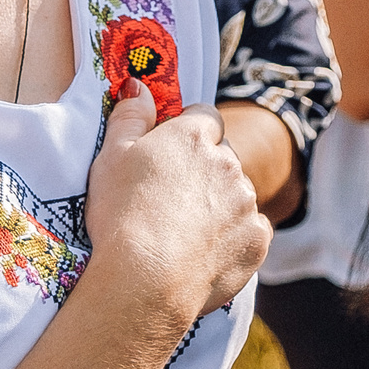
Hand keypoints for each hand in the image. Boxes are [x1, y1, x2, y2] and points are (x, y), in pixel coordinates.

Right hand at [83, 85, 271, 352]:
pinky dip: (234, 238)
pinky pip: (251, 231)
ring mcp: (247, 203)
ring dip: (220, 205)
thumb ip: (129, 116)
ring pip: (238, 195)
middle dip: (206, 171)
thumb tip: (138, 86)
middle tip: (172, 200)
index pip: (205, 117)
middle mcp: (229, 163)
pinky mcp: (257, 241)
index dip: (189, 132)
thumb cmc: (121, 215)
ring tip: (185, 232)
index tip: (171, 153)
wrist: (144, 282)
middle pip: (223, 157)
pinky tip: (205, 252)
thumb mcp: (110, 156)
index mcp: (194, 137)